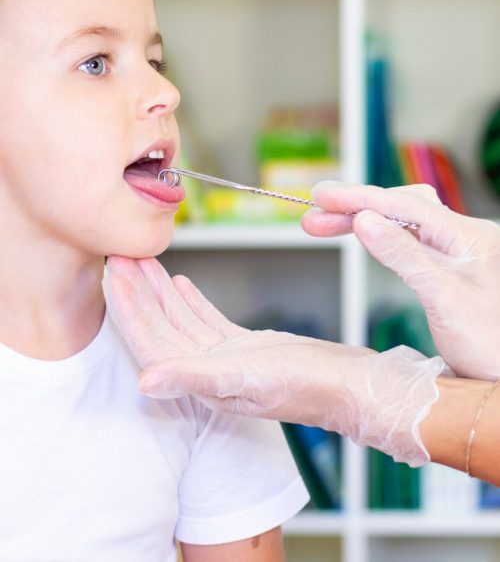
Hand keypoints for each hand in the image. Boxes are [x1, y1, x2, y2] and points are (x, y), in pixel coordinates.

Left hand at [104, 256, 444, 466]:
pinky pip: (206, 321)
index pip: (151, 341)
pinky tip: (181, 282)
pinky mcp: (245, 348)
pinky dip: (190, 301)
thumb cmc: (304, 385)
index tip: (112, 274)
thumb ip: (191, 378)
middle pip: (161, 327)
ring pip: (181, 321)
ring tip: (144, 262)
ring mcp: (225, 359)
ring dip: (160, 293)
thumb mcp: (245, 376)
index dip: (128, 309)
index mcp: (199, 379)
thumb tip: (143, 381)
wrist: (349, 385)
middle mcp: (206, 372)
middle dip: (139, 293)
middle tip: (120, 256)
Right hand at [302, 181, 499, 379]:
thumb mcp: (444, 299)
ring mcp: (454, 254)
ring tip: (322, 225)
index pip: (406, 205)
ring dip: (362, 221)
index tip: (322, 196)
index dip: (359, 198)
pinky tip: (359, 236)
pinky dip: (377, 238)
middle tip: (313, 211)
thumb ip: (404, 255)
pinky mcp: (445, 272)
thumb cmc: (491, 346)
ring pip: (401, 224)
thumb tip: (364, 219)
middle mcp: (462, 238)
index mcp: (470, 236)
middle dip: (354, 208)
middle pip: (400, 209)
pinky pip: (407, 243)